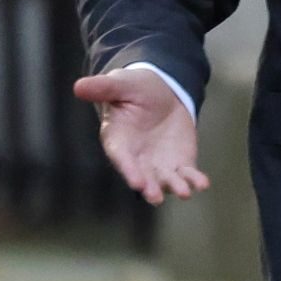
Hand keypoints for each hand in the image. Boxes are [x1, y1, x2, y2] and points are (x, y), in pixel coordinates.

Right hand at [71, 66, 207, 205]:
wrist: (162, 92)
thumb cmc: (134, 89)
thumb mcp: (120, 83)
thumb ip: (102, 88)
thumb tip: (78, 86)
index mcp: (118, 140)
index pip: (121, 159)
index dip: (129, 170)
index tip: (136, 182)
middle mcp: (137, 158)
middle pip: (143, 177)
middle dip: (150, 187)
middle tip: (155, 197)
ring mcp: (159, 164)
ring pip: (165, 180)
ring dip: (174, 187)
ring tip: (184, 192)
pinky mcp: (180, 162)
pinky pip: (187, 174)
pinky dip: (194, 180)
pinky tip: (202, 183)